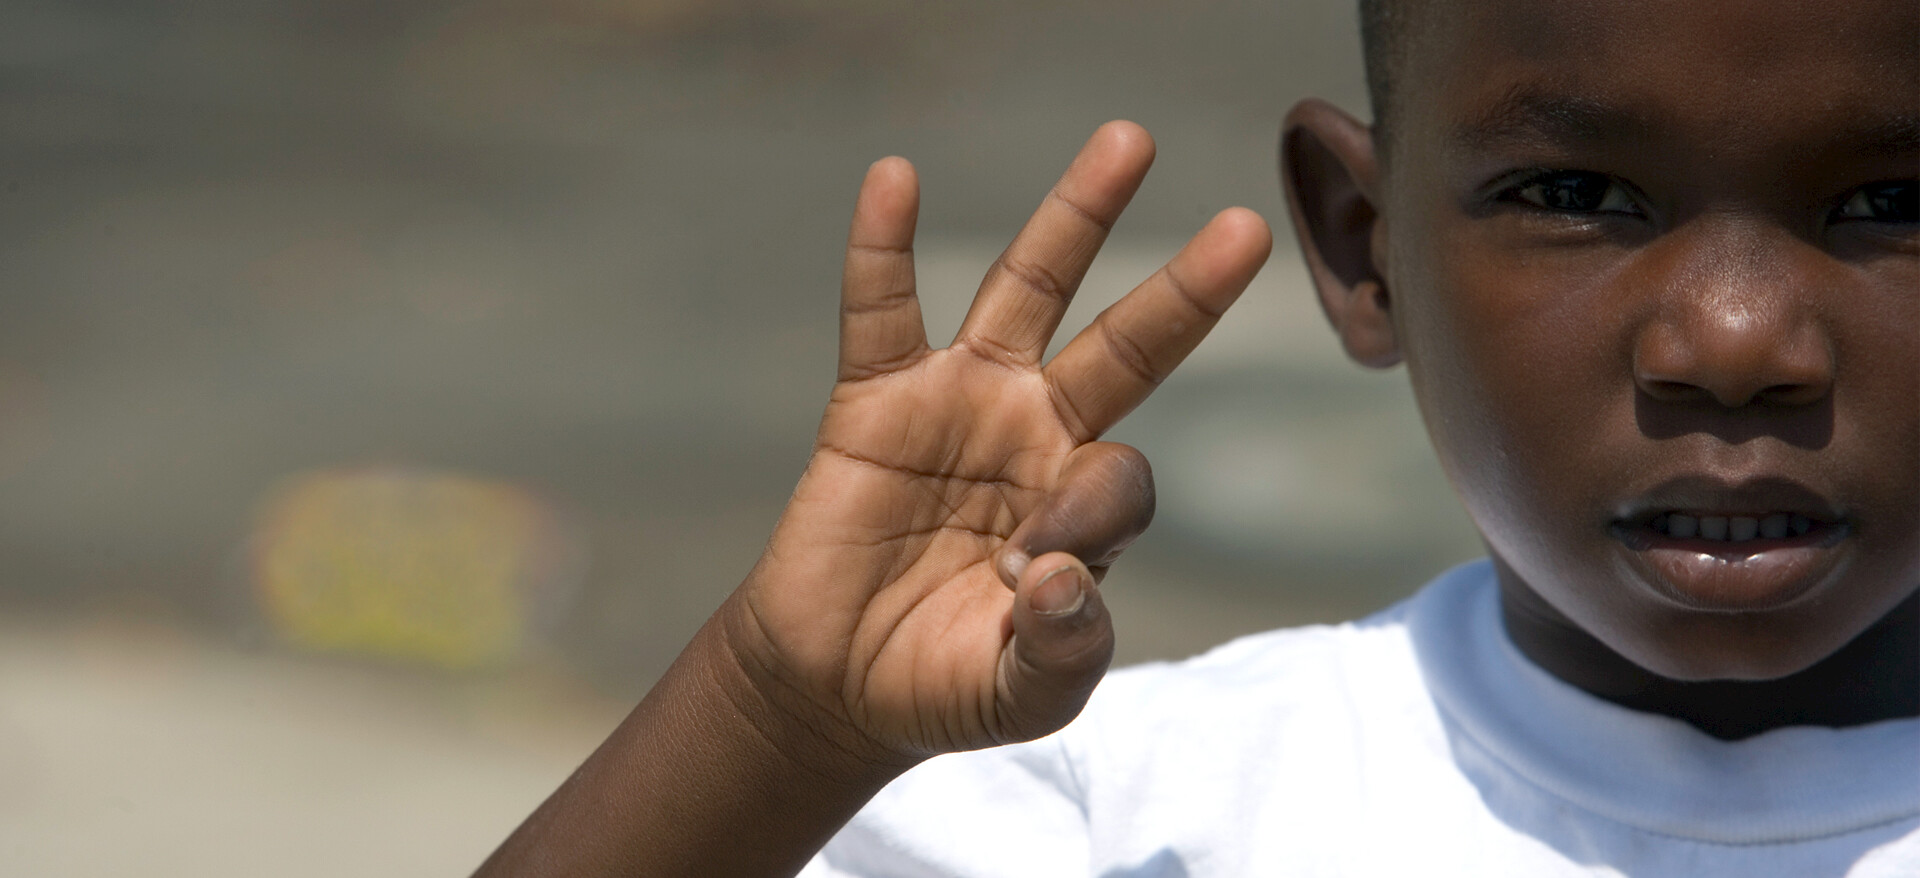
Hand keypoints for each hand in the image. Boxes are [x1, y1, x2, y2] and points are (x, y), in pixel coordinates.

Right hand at [721, 121, 1271, 764]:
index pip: (1122, 477)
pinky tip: (896, 180)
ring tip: (1130, 144)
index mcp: (1088, 502)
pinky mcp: (877, 400)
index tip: (1026, 580)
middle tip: (1249, 227)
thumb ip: (1064, 652)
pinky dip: (884, 248)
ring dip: (1076, 218)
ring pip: (1027, 292)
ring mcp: (961, 403)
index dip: (1084, 521)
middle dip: (1185, 290)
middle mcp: (1039, 432)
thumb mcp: (1023, 694)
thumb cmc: (944, 683)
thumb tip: (1062, 576)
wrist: (837, 684)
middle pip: (1127, 344)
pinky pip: (882, 311)